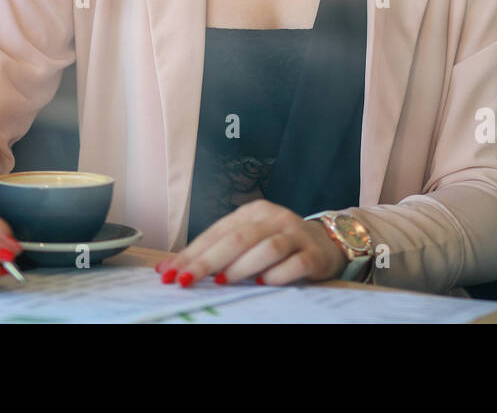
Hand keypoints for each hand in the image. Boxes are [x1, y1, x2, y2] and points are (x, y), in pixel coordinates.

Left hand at [156, 199, 346, 286]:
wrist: (327, 242)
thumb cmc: (279, 244)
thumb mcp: (249, 240)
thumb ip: (218, 250)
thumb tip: (174, 268)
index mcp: (253, 212)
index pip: (217, 232)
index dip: (191, 253)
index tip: (169, 273)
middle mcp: (273, 217)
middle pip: (237, 238)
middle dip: (206, 262)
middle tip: (186, 280)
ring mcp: (295, 234)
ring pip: (266, 248)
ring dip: (241, 266)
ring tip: (222, 282)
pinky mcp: (314, 253)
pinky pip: (294, 264)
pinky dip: (276, 275)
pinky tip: (262, 284)